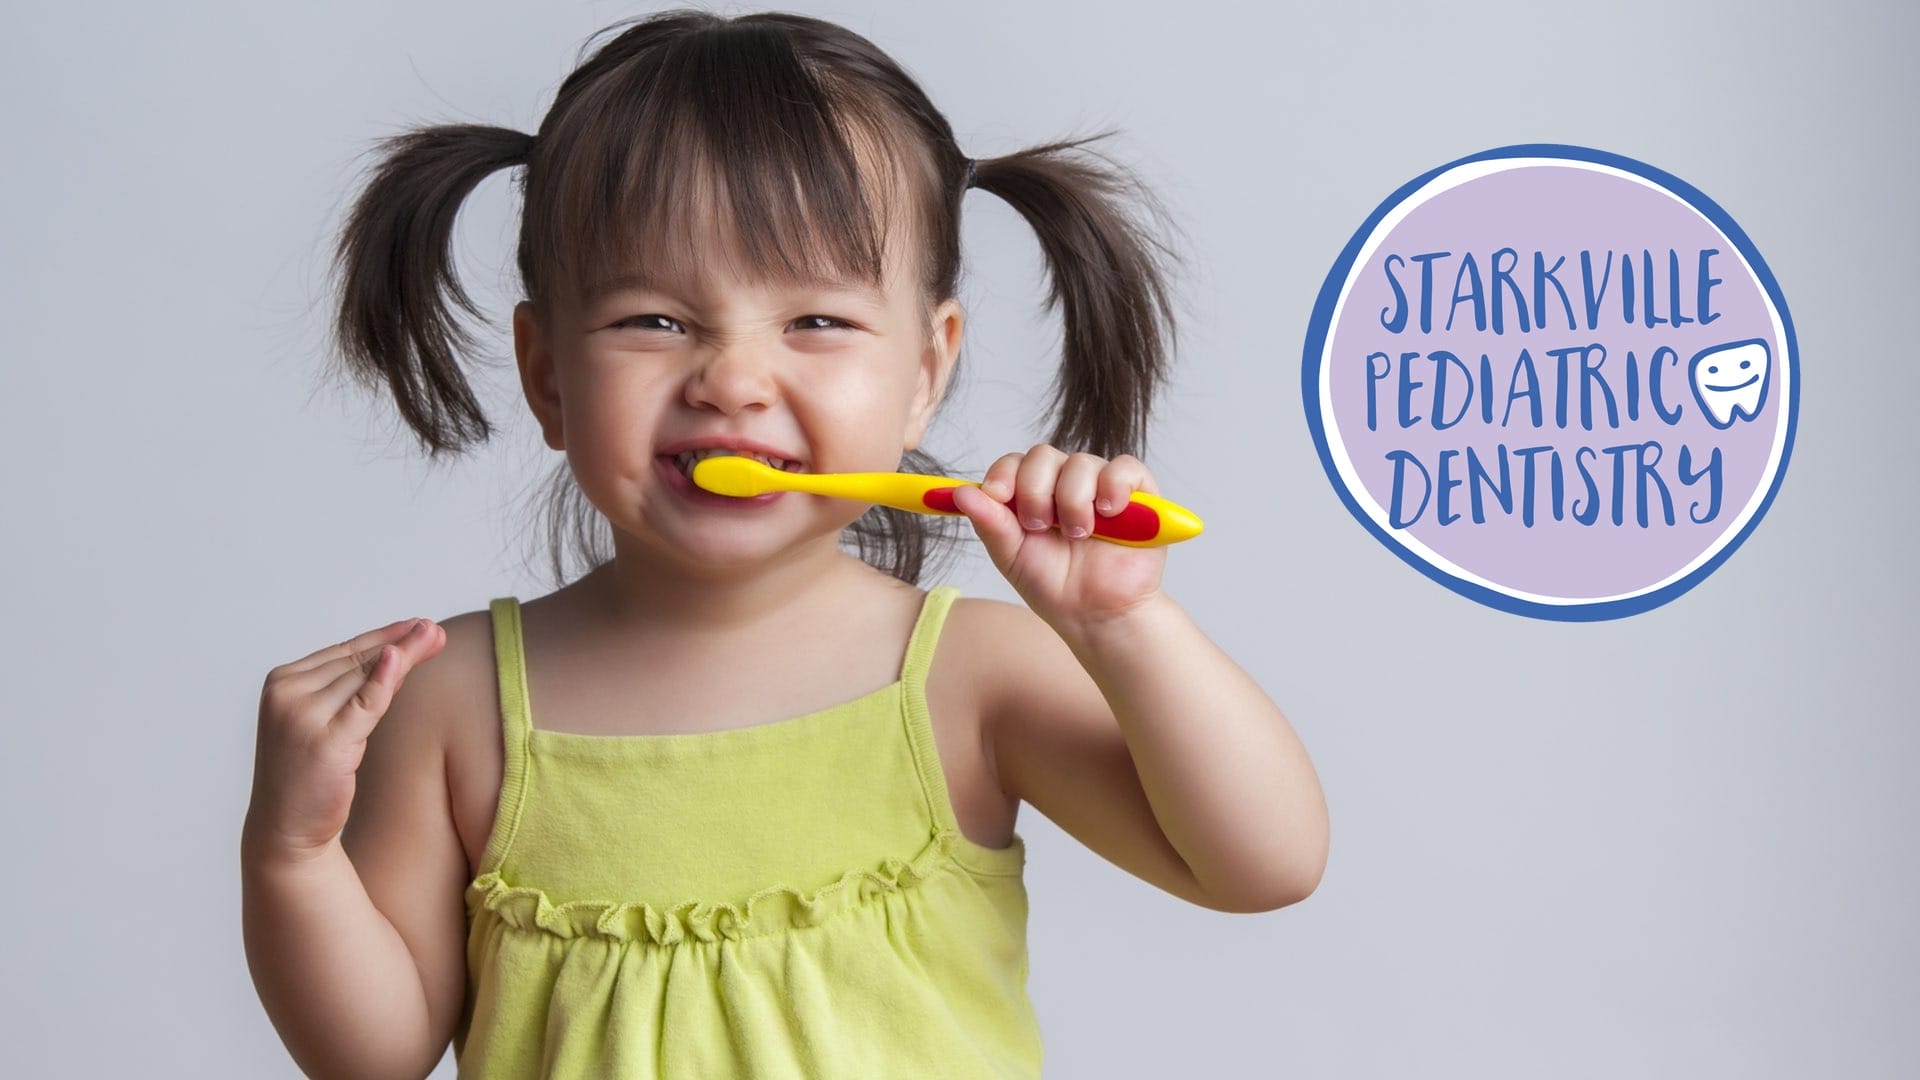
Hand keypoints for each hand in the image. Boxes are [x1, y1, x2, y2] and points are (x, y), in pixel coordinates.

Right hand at [243, 617, 445, 866]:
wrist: (285, 829)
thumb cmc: (310, 775)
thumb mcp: (328, 722)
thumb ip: (355, 688)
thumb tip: (399, 654)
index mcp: (281, 682)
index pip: (342, 652)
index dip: (384, 637)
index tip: (417, 625)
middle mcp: (286, 694)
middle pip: (356, 661)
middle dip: (400, 643)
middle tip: (435, 629)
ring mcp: (302, 717)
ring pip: (364, 678)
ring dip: (403, 656)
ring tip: (435, 637)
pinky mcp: (324, 742)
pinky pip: (364, 704)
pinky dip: (384, 680)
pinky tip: (401, 658)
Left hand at [950, 444, 1167, 636]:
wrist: (1096, 615)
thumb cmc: (1055, 587)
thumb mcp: (1011, 556)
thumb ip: (989, 523)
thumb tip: (959, 492)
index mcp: (1032, 494)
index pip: (1014, 463)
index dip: (1003, 474)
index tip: (997, 496)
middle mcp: (1065, 484)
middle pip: (1043, 455)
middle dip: (1035, 490)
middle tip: (1040, 526)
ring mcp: (1101, 486)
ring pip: (1081, 462)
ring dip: (1073, 500)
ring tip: (1078, 534)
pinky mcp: (1138, 494)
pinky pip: (1124, 468)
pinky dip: (1113, 485)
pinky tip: (1107, 512)